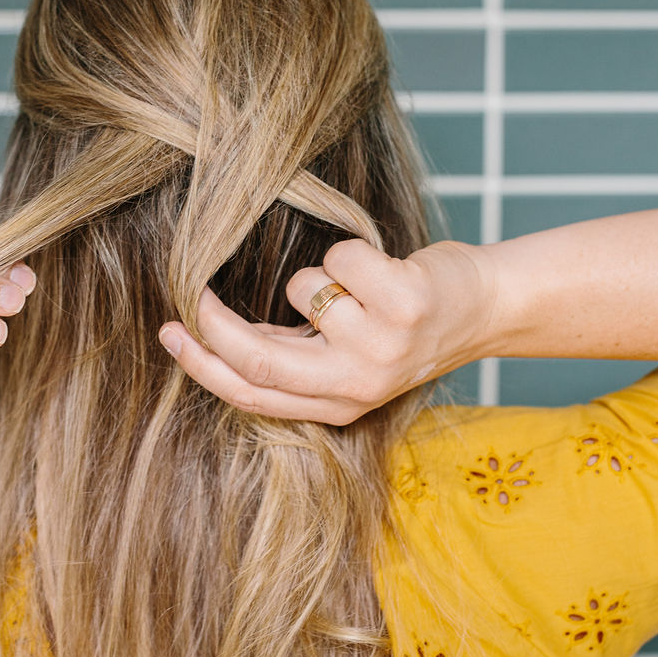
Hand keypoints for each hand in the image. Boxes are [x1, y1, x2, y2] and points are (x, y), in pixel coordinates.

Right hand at [158, 239, 493, 423]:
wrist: (486, 308)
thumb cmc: (404, 324)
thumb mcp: (349, 359)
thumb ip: (293, 356)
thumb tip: (214, 336)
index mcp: (338, 404)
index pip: (253, 394)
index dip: (203, 365)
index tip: (171, 332)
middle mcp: (358, 384)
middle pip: (260, 358)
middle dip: (214, 323)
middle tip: (192, 292)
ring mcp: (382, 346)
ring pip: (303, 291)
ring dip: (319, 274)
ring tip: (358, 284)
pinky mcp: (404, 304)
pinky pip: (341, 260)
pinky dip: (352, 251)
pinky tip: (384, 269)